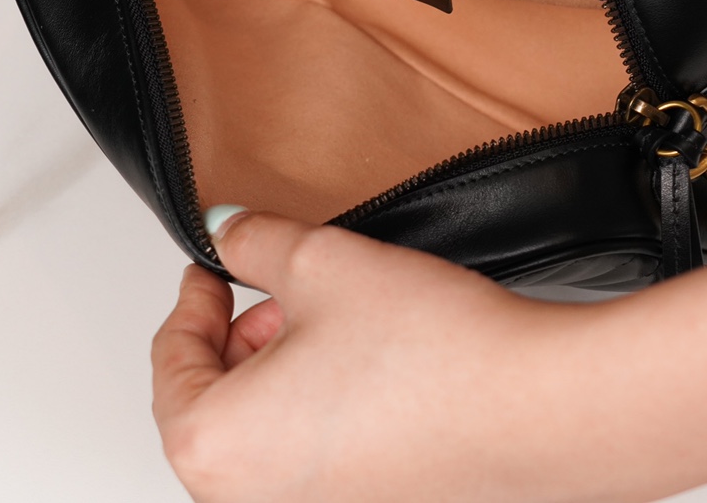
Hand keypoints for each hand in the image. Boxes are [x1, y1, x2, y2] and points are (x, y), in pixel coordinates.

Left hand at [152, 211, 580, 502]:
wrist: (536, 409)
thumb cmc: (435, 359)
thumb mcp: (320, 262)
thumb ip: (254, 241)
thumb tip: (228, 231)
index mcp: (216, 447)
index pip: (170, 360)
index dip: (194, 296)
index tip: (214, 268)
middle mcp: (252, 500)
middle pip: (213, 401)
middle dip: (241, 332)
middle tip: (276, 288)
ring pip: (263, 428)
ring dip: (280, 365)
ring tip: (333, 316)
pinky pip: (310, 454)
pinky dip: (318, 403)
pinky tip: (366, 360)